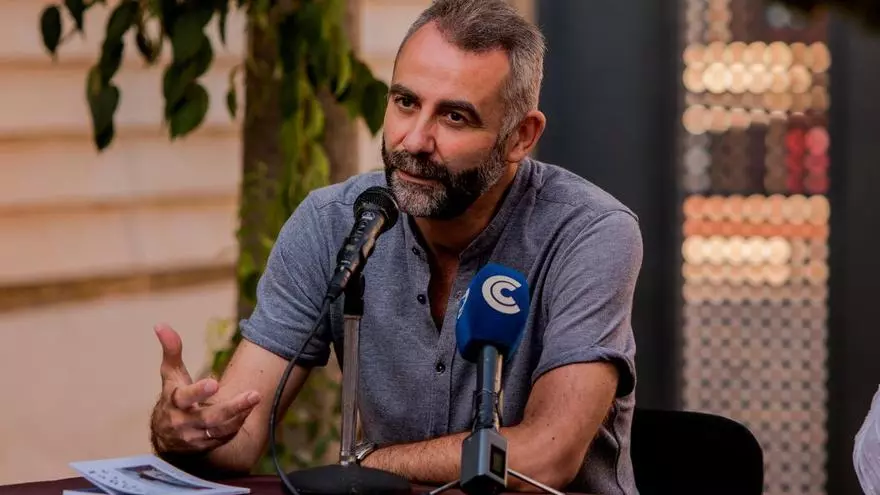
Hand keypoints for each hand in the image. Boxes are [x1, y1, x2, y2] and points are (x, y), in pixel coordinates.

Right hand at [150, 323, 260, 453]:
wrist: (166, 435)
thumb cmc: (172, 396)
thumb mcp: (170, 374)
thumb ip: (171, 351)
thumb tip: (161, 324)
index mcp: (174, 402)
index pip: (185, 398)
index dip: (199, 392)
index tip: (214, 382)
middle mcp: (183, 422)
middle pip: (210, 417)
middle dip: (233, 407)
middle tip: (254, 394)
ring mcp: (194, 437)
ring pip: (220, 429)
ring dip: (239, 415)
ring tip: (255, 398)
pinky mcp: (205, 447)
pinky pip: (224, 438)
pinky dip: (236, 425)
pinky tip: (247, 411)